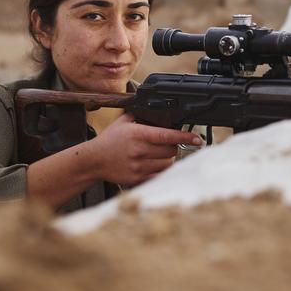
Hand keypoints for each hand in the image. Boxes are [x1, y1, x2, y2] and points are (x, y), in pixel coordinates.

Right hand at [83, 113, 202, 185]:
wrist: (93, 160)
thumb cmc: (110, 140)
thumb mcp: (124, 121)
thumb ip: (142, 115)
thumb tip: (160, 111)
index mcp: (138, 134)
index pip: (167, 135)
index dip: (185, 137)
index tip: (197, 139)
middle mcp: (139, 150)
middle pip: (171, 150)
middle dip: (173, 146)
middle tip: (167, 144)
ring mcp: (139, 166)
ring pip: (167, 164)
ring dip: (167, 159)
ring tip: (158, 155)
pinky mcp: (137, 178)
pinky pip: (159, 176)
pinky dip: (161, 171)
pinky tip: (156, 165)